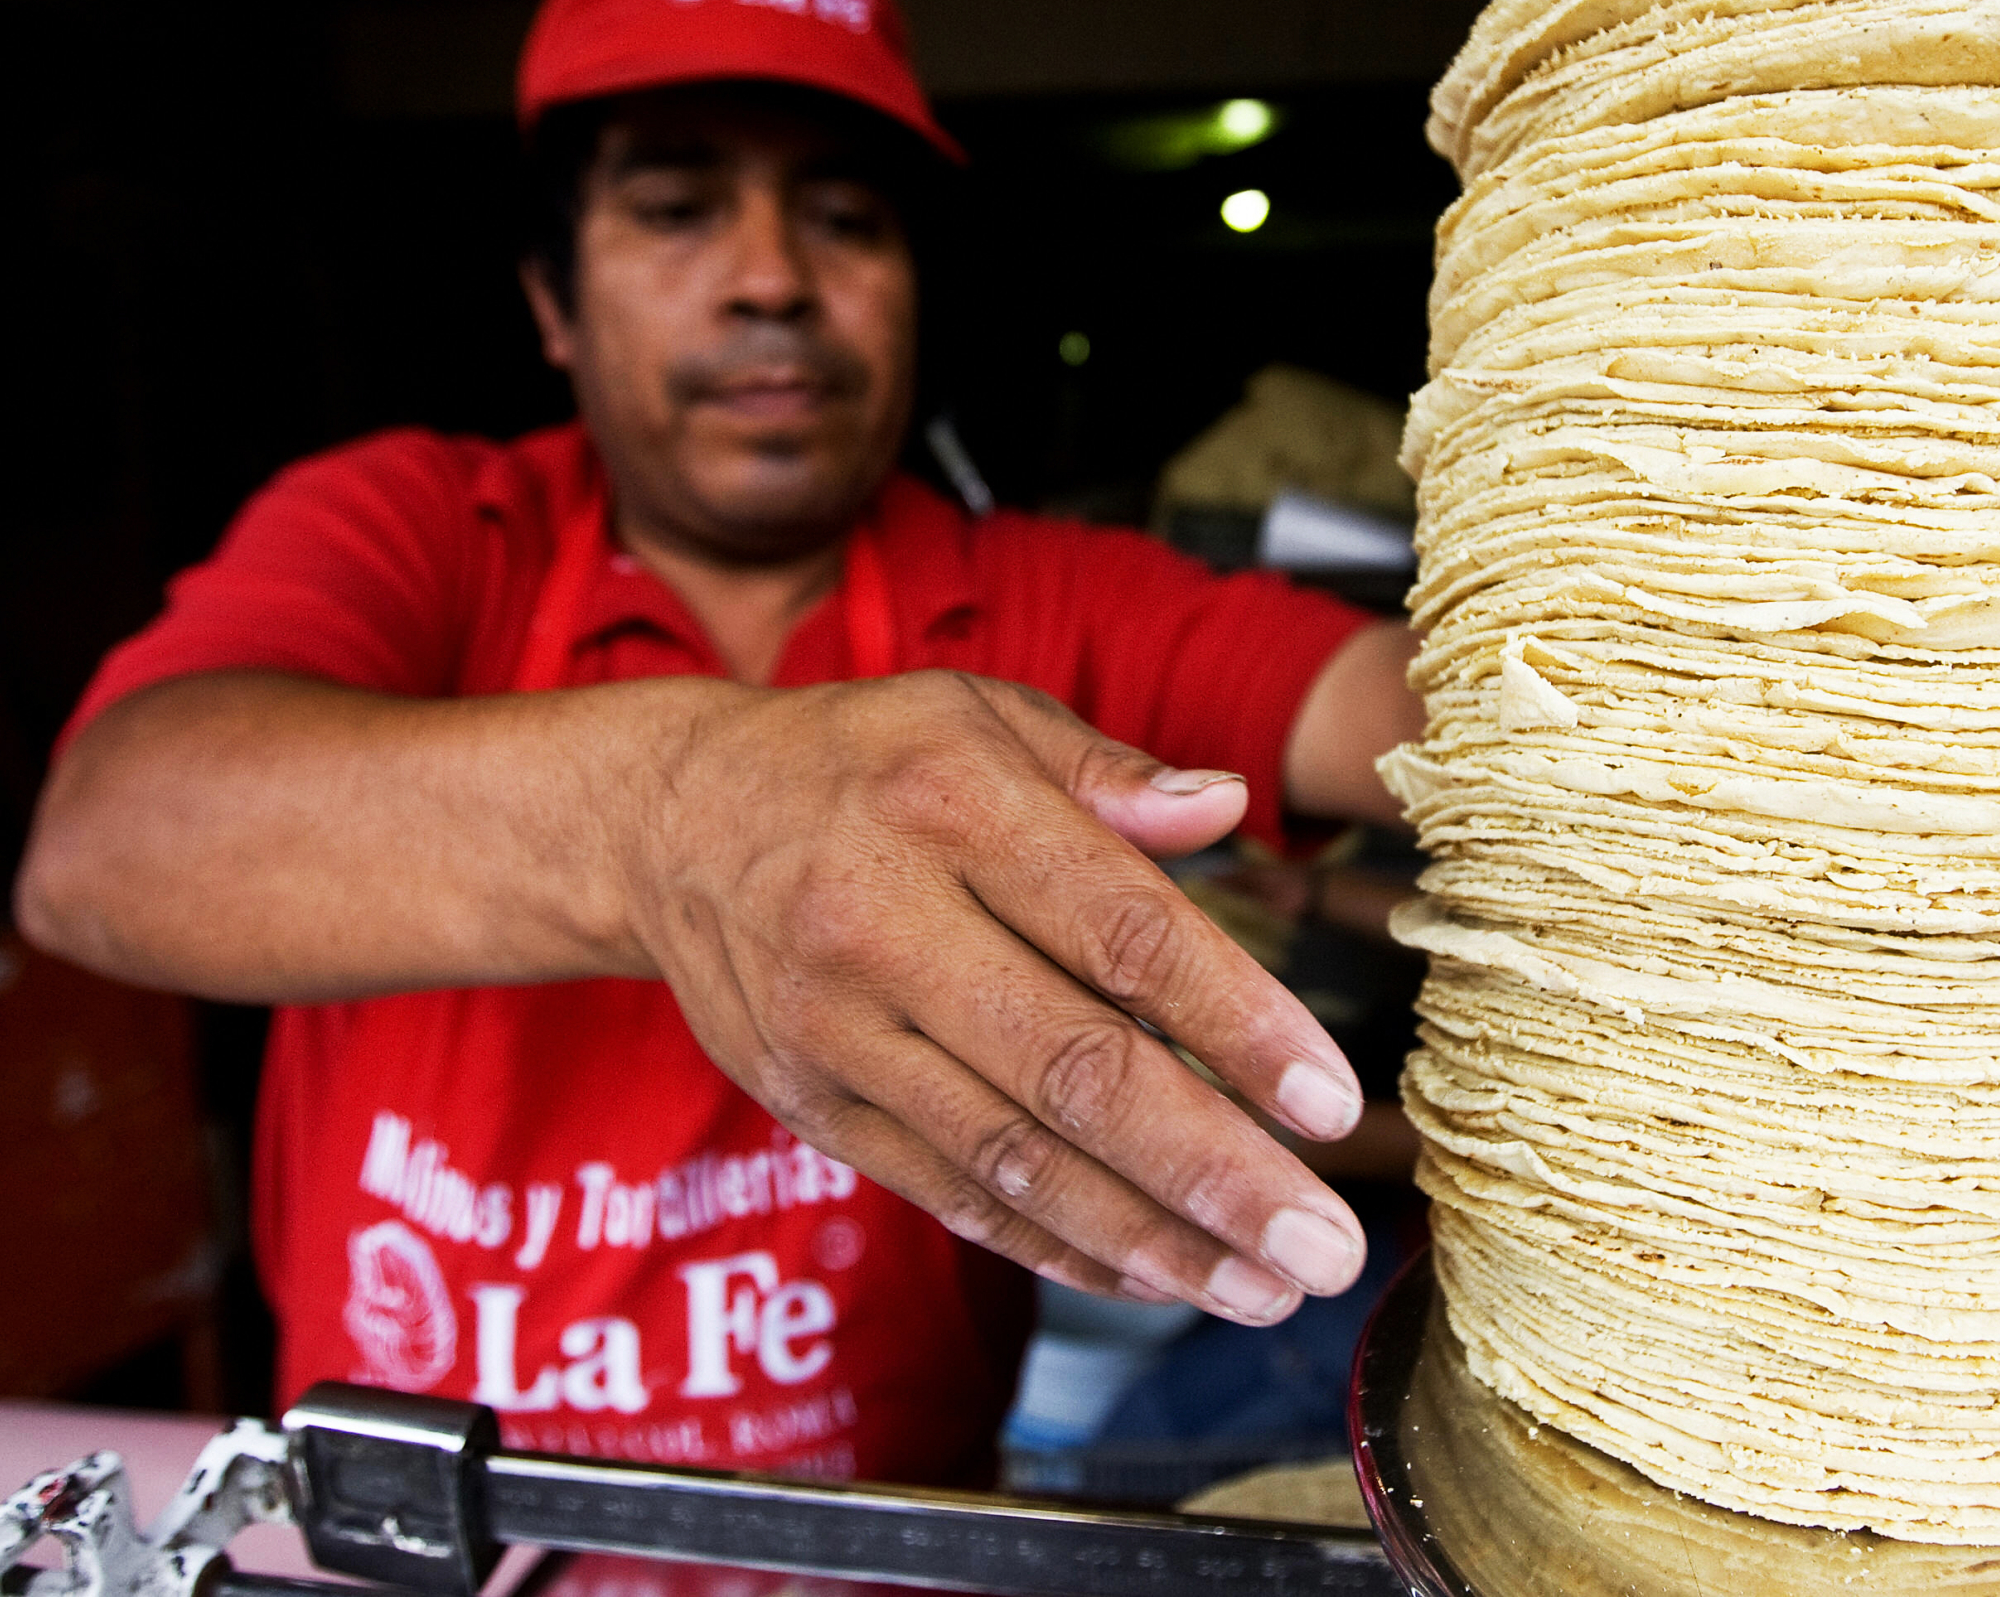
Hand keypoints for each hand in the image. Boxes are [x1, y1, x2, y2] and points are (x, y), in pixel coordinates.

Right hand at [627, 670, 1369, 1323]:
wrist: (669, 820)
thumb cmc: (858, 760)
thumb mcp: (979, 714)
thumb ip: (1108, 772)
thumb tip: (1225, 805)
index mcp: (952, 803)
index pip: (1119, 930)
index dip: (1236, 1024)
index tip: (1330, 1102)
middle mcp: (884, 920)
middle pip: (1073, 1071)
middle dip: (1213, 1172)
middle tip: (1322, 1242)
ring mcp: (839, 1027)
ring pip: (1013, 1158)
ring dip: (1150, 1239)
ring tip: (1260, 1286)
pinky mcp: (814, 1102)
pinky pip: (951, 1193)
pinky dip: (1057, 1244)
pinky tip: (1150, 1274)